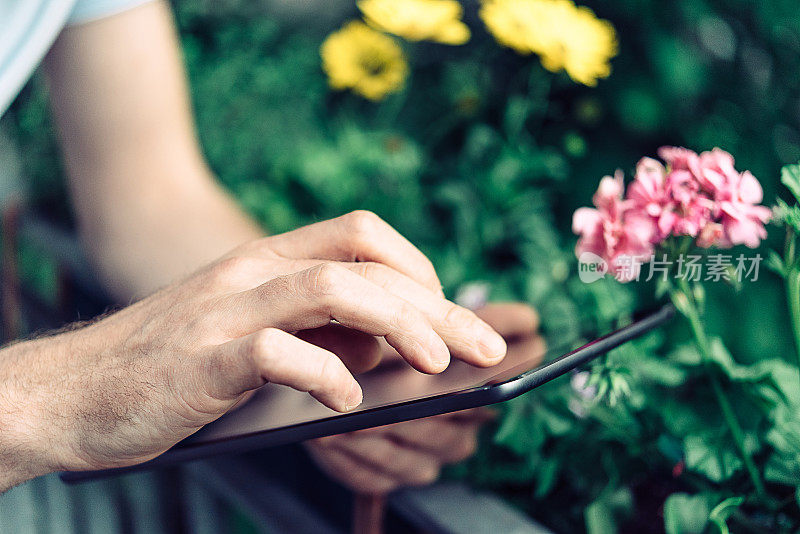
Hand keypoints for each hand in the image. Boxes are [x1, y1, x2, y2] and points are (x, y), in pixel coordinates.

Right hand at [0, 211, 505, 486]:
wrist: (75, 391)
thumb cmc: (174, 365)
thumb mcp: (254, 332)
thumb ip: (318, 327)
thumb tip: (395, 342)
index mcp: (268, 260)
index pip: (363, 234)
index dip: (419, 268)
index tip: (448, 314)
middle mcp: (252, 272)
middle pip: (367, 264)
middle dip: (439, 305)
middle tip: (486, 347)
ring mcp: (227, 311)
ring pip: (334, 290)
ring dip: (401, 325)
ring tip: (436, 366)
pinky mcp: (203, 359)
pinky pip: (278, 352)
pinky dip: (327, 375)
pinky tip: (347, 401)